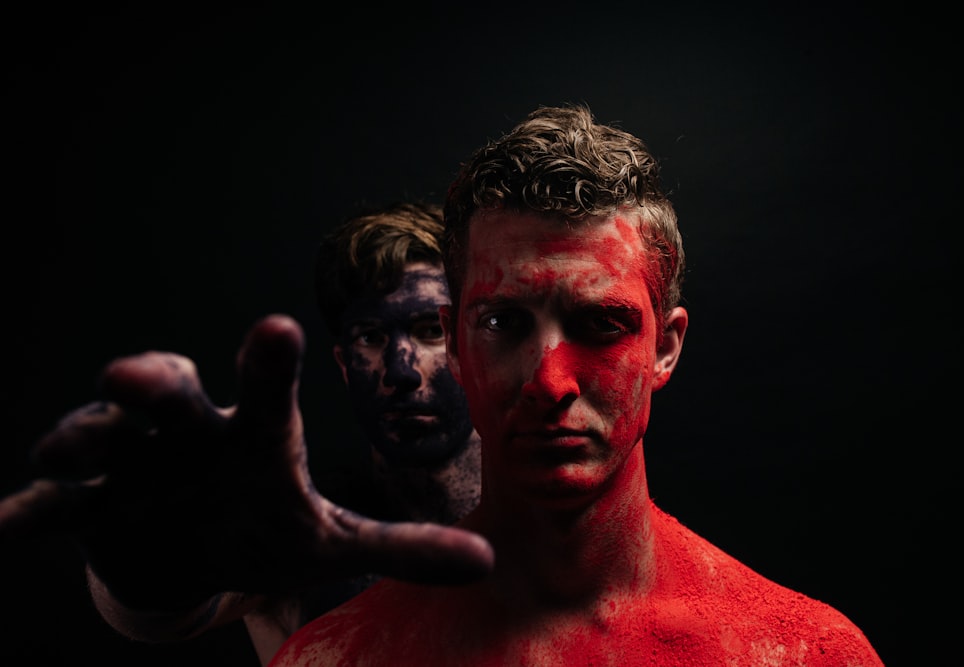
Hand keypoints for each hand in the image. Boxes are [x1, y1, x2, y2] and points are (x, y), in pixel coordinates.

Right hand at [0, 314, 492, 610]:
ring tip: (64, 454)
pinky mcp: (89, 508)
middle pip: (167, 396)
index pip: (264, 395)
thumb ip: (401, 547)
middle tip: (131, 378)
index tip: (276, 328)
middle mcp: (190, 438)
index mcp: (253, 440)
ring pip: (99, 439)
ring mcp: (132, 468)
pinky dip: (31, 513)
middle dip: (149, 383)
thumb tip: (485, 562)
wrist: (194, 554)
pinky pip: (54, 507)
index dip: (267, 365)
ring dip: (80, 441)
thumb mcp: (332, 542)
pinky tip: (4, 526)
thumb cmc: (268, 529)